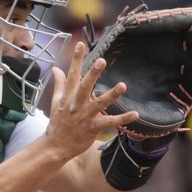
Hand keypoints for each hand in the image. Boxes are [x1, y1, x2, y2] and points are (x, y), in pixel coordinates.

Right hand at [44, 40, 139, 158]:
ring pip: (99, 103)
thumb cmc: (58, 122)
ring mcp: (85, 116)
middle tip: (102, 61)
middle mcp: (76, 104)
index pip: (72, 74)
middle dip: (92, 74)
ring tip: (123, 86)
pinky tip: (135, 114)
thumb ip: (59, 84)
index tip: (80, 45)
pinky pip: (110, 122)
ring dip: (111, 95)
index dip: (76, 59)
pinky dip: (123, 119)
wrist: (56, 146)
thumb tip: (56, 68)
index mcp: (68, 96)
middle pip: (85, 86)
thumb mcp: (56, 102)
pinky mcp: (93, 128)